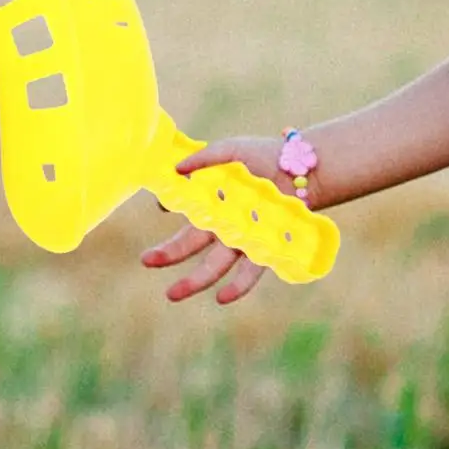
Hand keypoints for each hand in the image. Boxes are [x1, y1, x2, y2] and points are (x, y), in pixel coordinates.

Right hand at [140, 136, 293, 305]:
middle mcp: (223, 223)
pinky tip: (222, 297)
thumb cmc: (264, 156)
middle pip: (190, 243)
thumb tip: (175, 169)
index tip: (163, 205)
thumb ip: (204, 157)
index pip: (184, 211)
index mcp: (212, 201)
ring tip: (172, 294)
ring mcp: (242, 238)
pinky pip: (248, 272)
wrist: (302, 168)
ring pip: (213, 265)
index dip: (170, 207)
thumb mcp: (231, 150)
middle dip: (167, 254)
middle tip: (146, 260)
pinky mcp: (263, 248)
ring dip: (193, 281)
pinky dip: (237, 286)